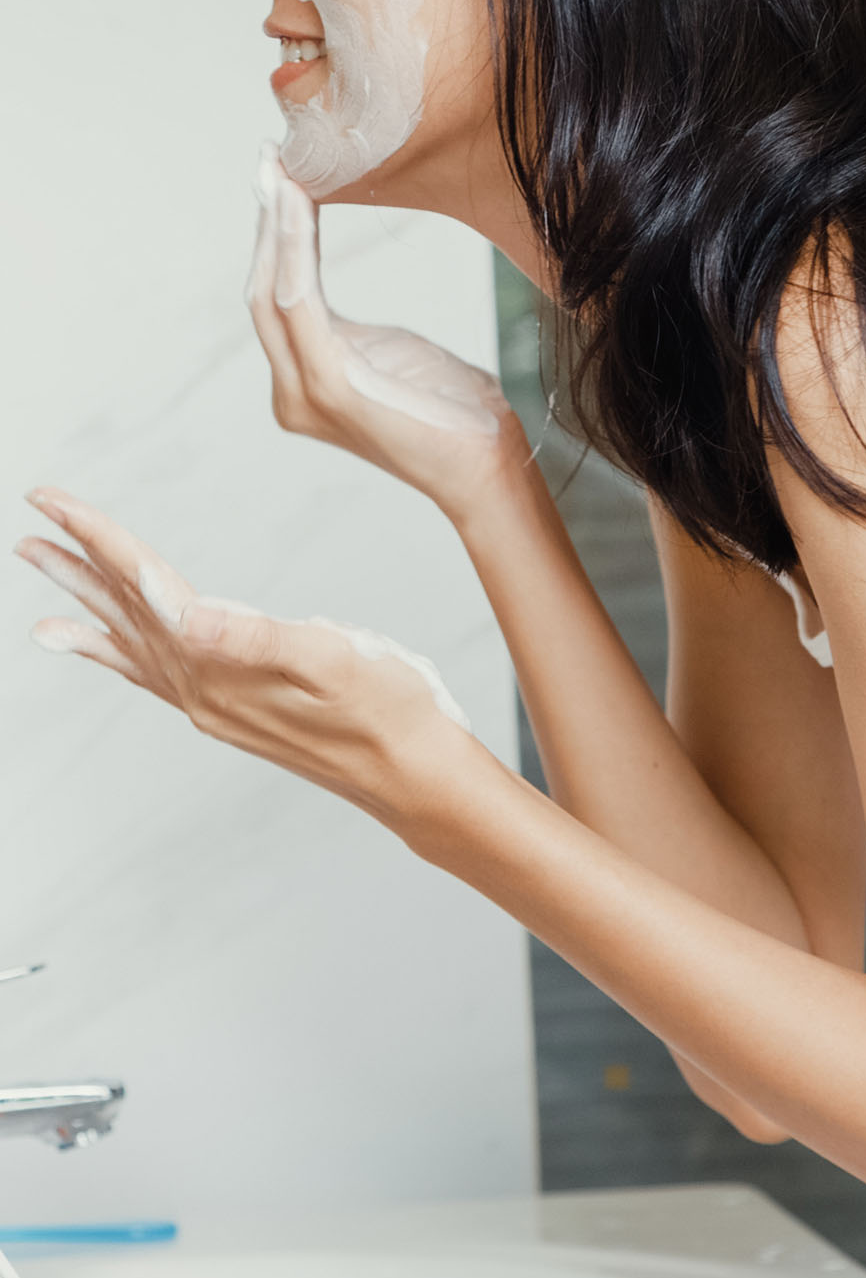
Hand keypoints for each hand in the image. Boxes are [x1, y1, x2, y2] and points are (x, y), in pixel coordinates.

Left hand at [17, 488, 475, 824]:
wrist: (416, 774)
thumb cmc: (392, 710)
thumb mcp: (335, 660)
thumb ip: (257, 637)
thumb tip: (188, 615)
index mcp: (223, 668)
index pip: (149, 589)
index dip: (100, 541)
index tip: (54, 503)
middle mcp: (204, 690)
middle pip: (126, 615)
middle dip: (77, 567)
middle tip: (30, 531)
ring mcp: (214, 704)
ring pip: (132, 645)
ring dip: (88, 608)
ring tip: (44, 579)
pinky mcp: (232, 710)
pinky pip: (153, 675)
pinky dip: (118, 654)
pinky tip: (104, 646)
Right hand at [247, 144, 522, 523]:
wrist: (487, 466)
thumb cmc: (453, 412)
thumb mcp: (395, 355)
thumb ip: (352, 331)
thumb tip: (324, 291)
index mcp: (305, 380)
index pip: (277, 296)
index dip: (273, 238)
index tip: (280, 180)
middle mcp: (291, 391)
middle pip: (262, 290)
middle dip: (265, 222)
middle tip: (271, 159)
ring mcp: (305, 394)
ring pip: (274, 291)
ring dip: (276, 226)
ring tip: (282, 171)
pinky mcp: (330, 388)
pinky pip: (302, 304)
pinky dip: (296, 250)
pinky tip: (299, 208)